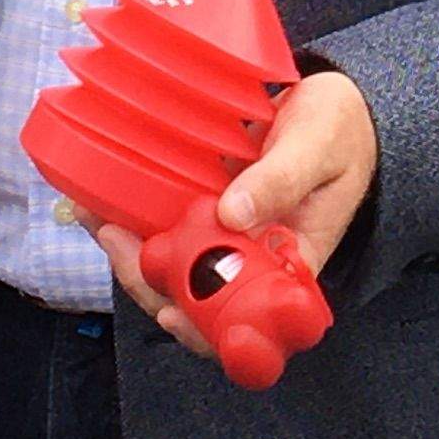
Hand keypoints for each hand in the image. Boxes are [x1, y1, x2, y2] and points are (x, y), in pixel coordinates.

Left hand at [88, 70, 376, 363]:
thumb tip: (234, 215)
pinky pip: (170, 231)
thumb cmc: (341, 130)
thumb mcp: (319, 146)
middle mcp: (256, 265)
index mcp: (292, 266)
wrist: (338, 106)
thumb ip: (282, 179)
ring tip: (97, 217)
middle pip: (198, 303)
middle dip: (150, 283)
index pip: (250, 323)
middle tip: (117, 241)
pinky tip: (105, 201)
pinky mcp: (209, 215)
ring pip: (175, 271)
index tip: (173, 316)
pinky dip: (137, 223)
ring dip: (132, 254)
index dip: (207, 332)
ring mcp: (229, 243)